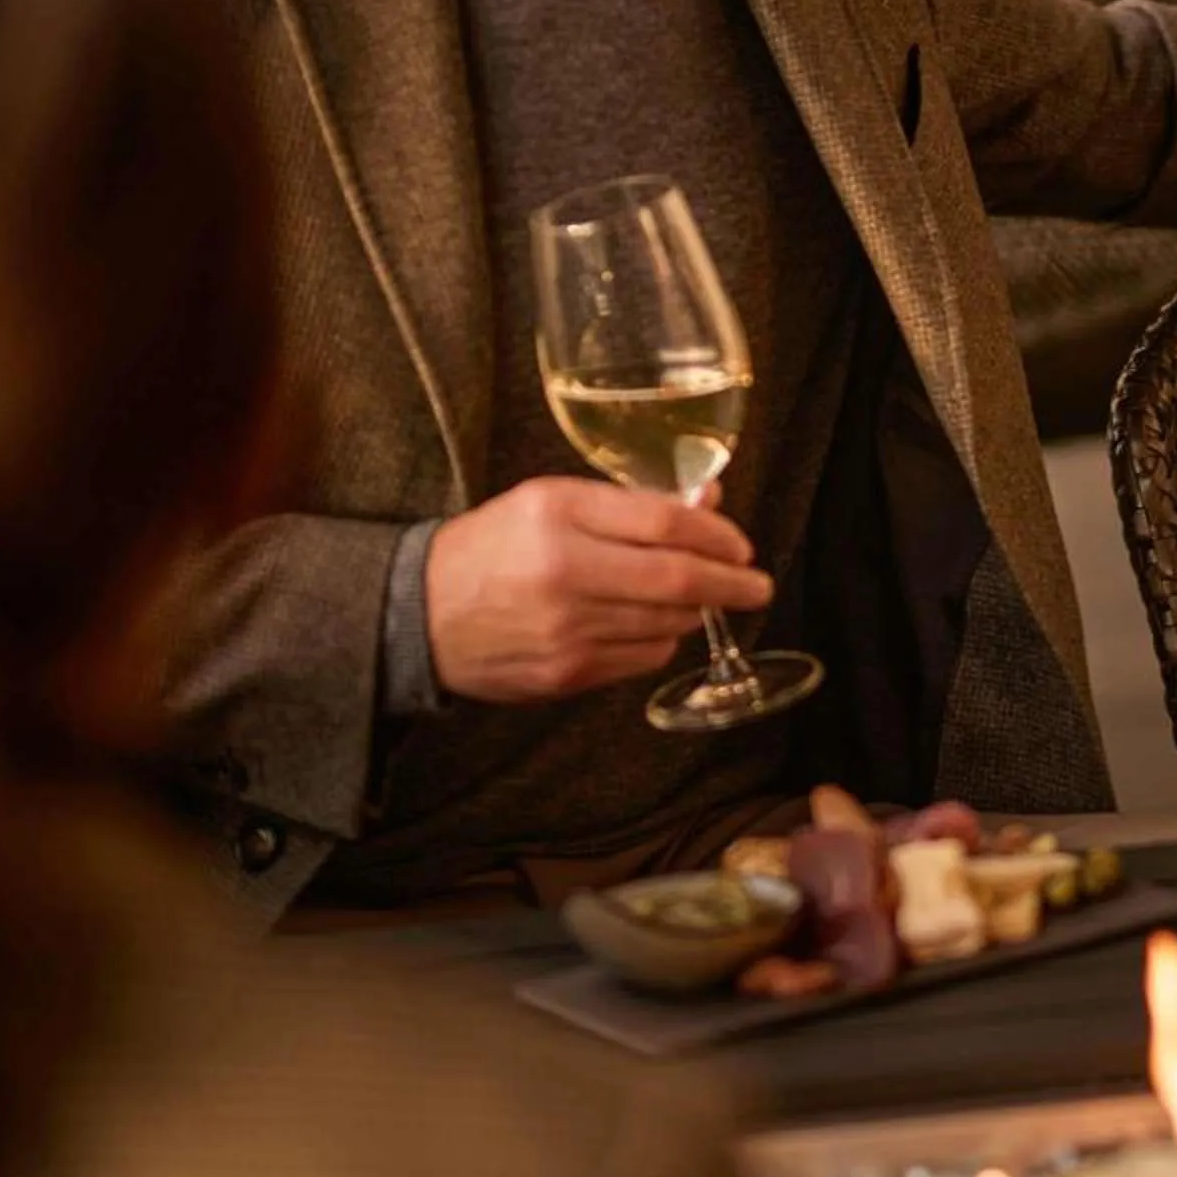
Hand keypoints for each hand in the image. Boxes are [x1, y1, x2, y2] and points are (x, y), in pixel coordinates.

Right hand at [427, 477, 769, 702]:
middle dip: (732, 583)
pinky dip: (662, 641)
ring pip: (667, 624)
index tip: (741, 544)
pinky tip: (652, 627)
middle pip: (678, 580)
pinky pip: (642, 658)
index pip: (665, 523)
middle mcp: (564, 572)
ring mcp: (565, 630)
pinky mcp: (565, 674)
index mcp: (559, 515)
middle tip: (758, 584)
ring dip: (696, 612)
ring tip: (700, 599)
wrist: (418, 615)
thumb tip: (709, 506)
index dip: (717, 534)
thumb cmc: (494, 547)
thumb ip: (631, 503)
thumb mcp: (551, 502)